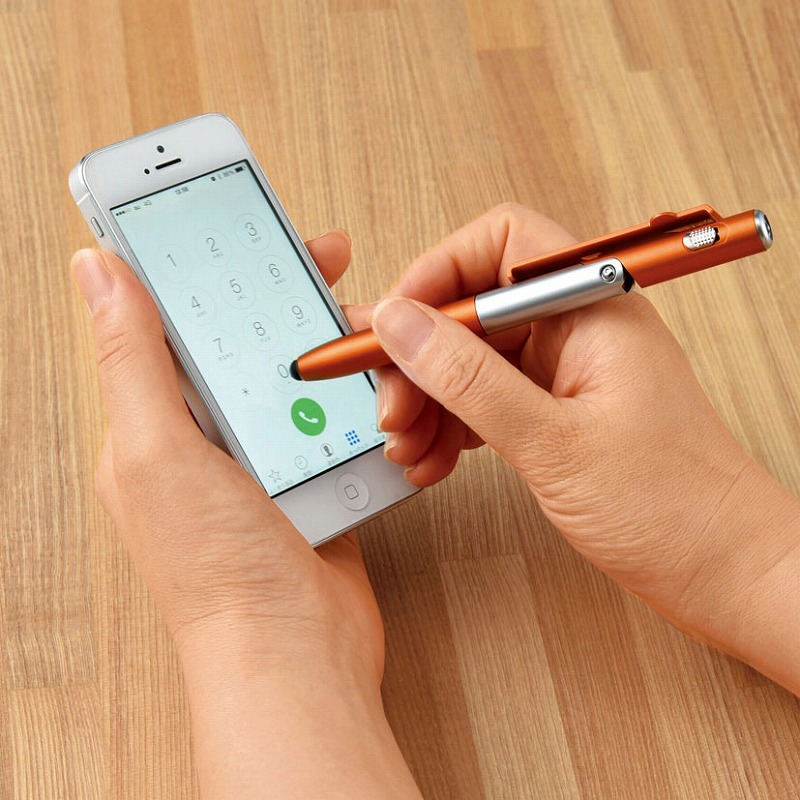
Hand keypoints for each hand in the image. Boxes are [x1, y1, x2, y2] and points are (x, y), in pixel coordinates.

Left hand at [71, 232, 421, 798]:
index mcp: (154, 426)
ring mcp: (259, 459)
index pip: (167, 320)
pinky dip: (349, 394)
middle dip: (278, 291)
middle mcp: (203, 440)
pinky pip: (327, 417)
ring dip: (321, 344)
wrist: (297, 653)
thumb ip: (134, 360)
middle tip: (323, 256)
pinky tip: (371, 379)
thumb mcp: (161, 452)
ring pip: (290, 374)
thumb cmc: (221, 571)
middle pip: (239, 339)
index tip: (233, 216)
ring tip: (355, 320)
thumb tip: (96, 272)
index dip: (198, 263)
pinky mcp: (308, 477)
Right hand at [370, 204, 799, 690]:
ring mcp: (567, 371)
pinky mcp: (558, 410)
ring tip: (410, 446)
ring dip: (430, 399)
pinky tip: (435, 459)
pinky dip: (453, 426)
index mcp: (594, 307)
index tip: (393, 326)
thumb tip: (401, 324)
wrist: (726, 571)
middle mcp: (579, 328)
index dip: (436, 275)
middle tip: (393, 407)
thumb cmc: (673, 507)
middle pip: (473, 309)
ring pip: (472, 359)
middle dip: (422, 357)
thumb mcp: (552, 441)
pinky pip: (487, 399)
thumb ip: (468, 379)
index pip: (499, 245)